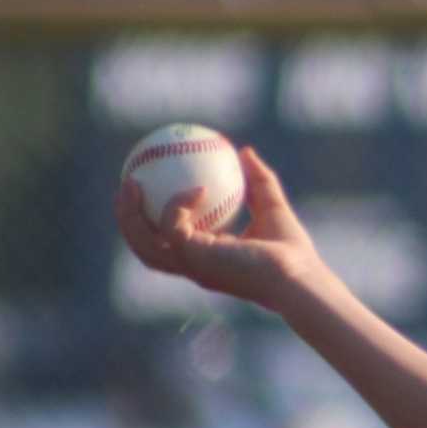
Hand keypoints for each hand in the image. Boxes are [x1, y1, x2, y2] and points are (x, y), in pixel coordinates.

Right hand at [114, 146, 325, 311]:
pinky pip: (174, 227)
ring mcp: (192, 266)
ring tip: (132, 183)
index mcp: (205, 258)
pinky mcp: (196, 259)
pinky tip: (196, 188)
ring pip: (144, 244)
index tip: (146, 187)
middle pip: (144, 248)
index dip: (150, 218)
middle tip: (127, 184)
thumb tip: (245, 151)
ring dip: (131, 215)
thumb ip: (258, 180)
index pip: (166, 242)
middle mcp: (193, 266)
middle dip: (127, 219)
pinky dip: (179, 206)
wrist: (299, 276)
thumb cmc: (292, 251)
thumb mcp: (272, 206)